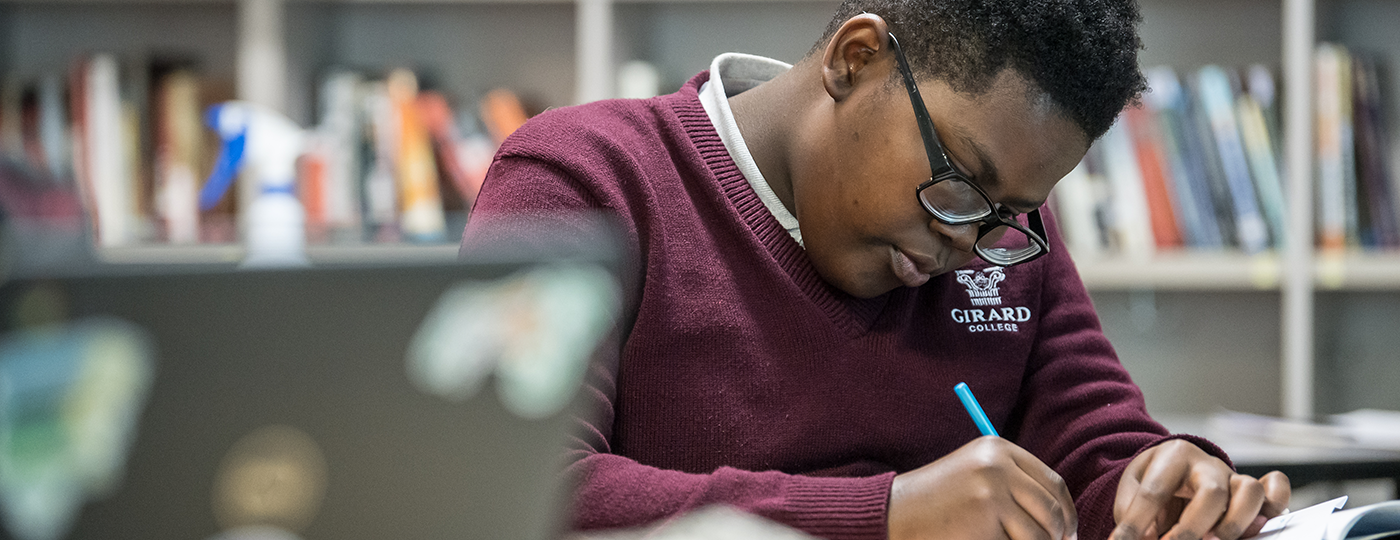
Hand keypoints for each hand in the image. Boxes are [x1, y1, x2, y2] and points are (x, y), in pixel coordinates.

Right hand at [889, 436, 1076, 539]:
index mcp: (998, 449)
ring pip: (1039, 535)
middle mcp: (998, 466)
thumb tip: (1063, 518)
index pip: (1054, 483)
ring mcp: (991, 494)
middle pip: (1052, 510)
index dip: (1067, 512)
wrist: (895, 512)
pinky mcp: (984, 522)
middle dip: (1057, 536)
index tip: (1067, 532)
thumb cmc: (938, 499)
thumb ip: (1015, 482)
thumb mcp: (976, 473)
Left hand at [1112, 440, 1290, 539]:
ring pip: (1249, 491)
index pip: (1155, 492)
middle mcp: (1207, 464)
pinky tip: (1258, 526)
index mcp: (1171, 455)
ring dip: (1233, 524)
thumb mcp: (1132, 491)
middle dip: (1192, 528)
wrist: (1169, 468)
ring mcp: (1232, 476)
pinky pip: (1276, 489)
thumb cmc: (1152, 481)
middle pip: (1212, 492)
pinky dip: (1275, 504)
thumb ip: (1133, 516)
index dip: (1137, 523)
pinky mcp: (1252, 490)